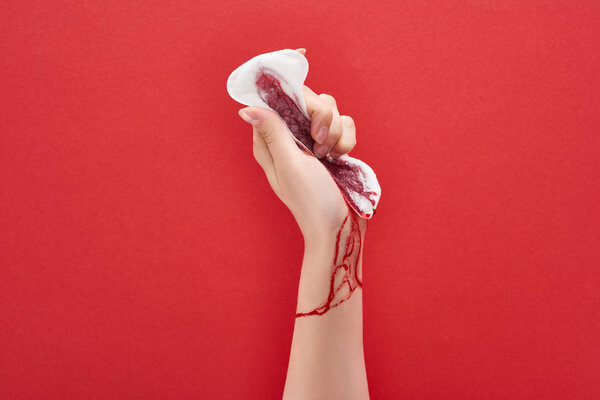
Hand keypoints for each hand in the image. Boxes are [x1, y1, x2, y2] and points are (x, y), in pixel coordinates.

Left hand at [237, 51, 359, 241]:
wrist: (340, 227)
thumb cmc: (311, 200)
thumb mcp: (290, 164)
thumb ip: (275, 132)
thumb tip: (246, 107)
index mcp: (271, 141)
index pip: (275, 99)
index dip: (287, 83)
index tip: (302, 59)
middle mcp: (291, 137)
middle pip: (307, 98)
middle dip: (320, 115)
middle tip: (319, 142)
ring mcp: (314, 141)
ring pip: (330, 109)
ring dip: (336, 132)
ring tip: (330, 157)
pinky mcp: (335, 146)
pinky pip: (347, 124)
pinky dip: (348, 140)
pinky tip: (342, 159)